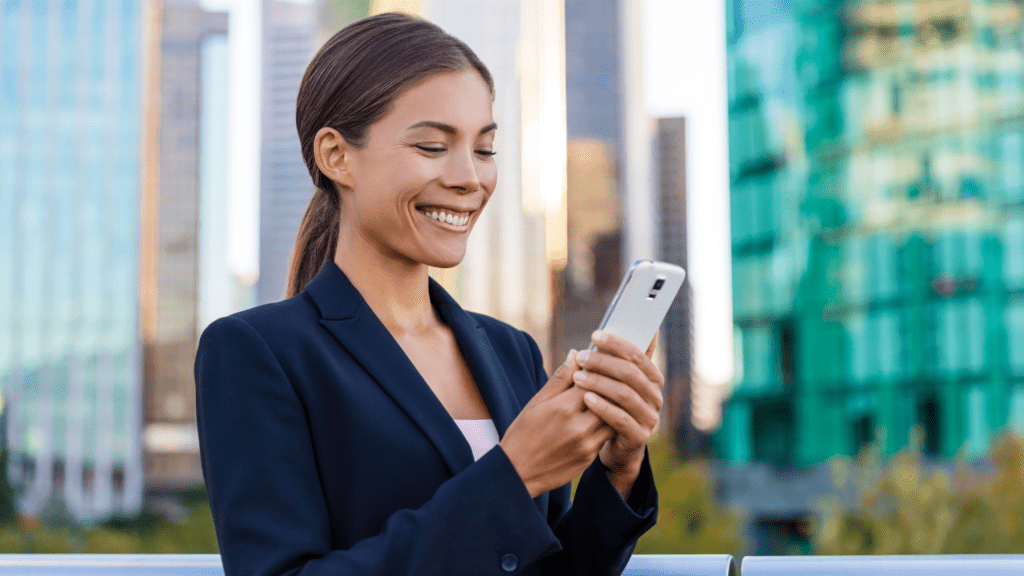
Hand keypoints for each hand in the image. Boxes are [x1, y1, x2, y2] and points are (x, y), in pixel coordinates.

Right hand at [499, 350, 614, 498]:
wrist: (517, 473)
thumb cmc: (523, 433)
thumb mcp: (536, 403)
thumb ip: (559, 379)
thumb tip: (575, 354)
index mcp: (562, 408)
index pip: (593, 381)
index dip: (597, 371)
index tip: (597, 366)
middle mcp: (578, 426)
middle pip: (607, 398)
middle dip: (607, 388)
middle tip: (607, 379)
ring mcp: (586, 444)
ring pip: (612, 418)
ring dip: (609, 407)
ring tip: (605, 399)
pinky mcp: (589, 457)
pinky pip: (606, 436)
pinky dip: (605, 425)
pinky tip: (598, 419)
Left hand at [571, 330, 663, 476]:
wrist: (614, 445)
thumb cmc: (611, 405)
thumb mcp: (614, 382)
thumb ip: (617, 359)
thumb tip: (617, 328)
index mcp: (653, 378)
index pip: (637, 355)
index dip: (616, 344)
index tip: (594, 335)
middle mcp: (655, 396)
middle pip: (630, 373)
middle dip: (603, 362)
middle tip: (581, 357)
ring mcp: (650, 417)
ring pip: (625, 395)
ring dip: (599, 383)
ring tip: (577, 377)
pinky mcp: (639, 436)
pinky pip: (620, 419)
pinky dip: (602, 407)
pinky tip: (585, 398)